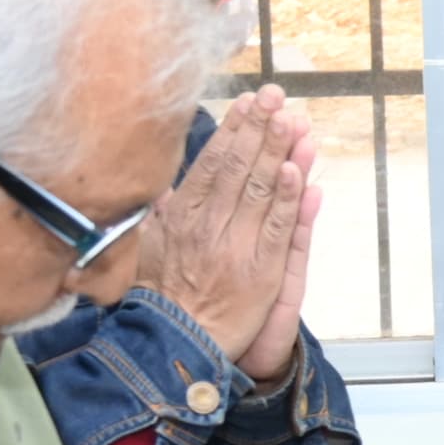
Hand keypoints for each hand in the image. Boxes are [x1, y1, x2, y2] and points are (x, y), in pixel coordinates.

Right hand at [135, 89, 311, 368]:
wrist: (173, 349)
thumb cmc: (159, 300)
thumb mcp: (146, 250)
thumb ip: (159, 216)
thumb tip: (162, 185)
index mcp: (182, 217)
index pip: (212, 163)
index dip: (232, 130)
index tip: (247, 103)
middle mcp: (209, 227)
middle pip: (239, 168)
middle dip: (260, 128)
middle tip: (276, 95)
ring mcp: (236, 248)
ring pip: (262, 191)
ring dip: (279, 152)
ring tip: (293, 119)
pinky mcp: (261, 273)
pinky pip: (278, 229)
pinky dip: (289, 199)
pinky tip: (297, 170)